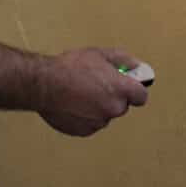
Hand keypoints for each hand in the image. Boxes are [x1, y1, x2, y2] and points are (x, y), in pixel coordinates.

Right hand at [34, 47, 149, 136]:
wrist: (44, 85)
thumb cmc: (71, 67)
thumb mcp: (100, 54)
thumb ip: (123, 60)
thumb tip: (137, 66)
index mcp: (121, 90)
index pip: (141, 96)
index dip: (134, 90)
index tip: (126, 85)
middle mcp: (113, 109)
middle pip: (121, 106)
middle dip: (113, 97)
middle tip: (96, 86)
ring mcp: (99, 122)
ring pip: (105, 115)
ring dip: (98, 108)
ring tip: (80, 94)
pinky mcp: (84, 131)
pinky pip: (91, 124)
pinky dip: (85, 117)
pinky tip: (73, 105)